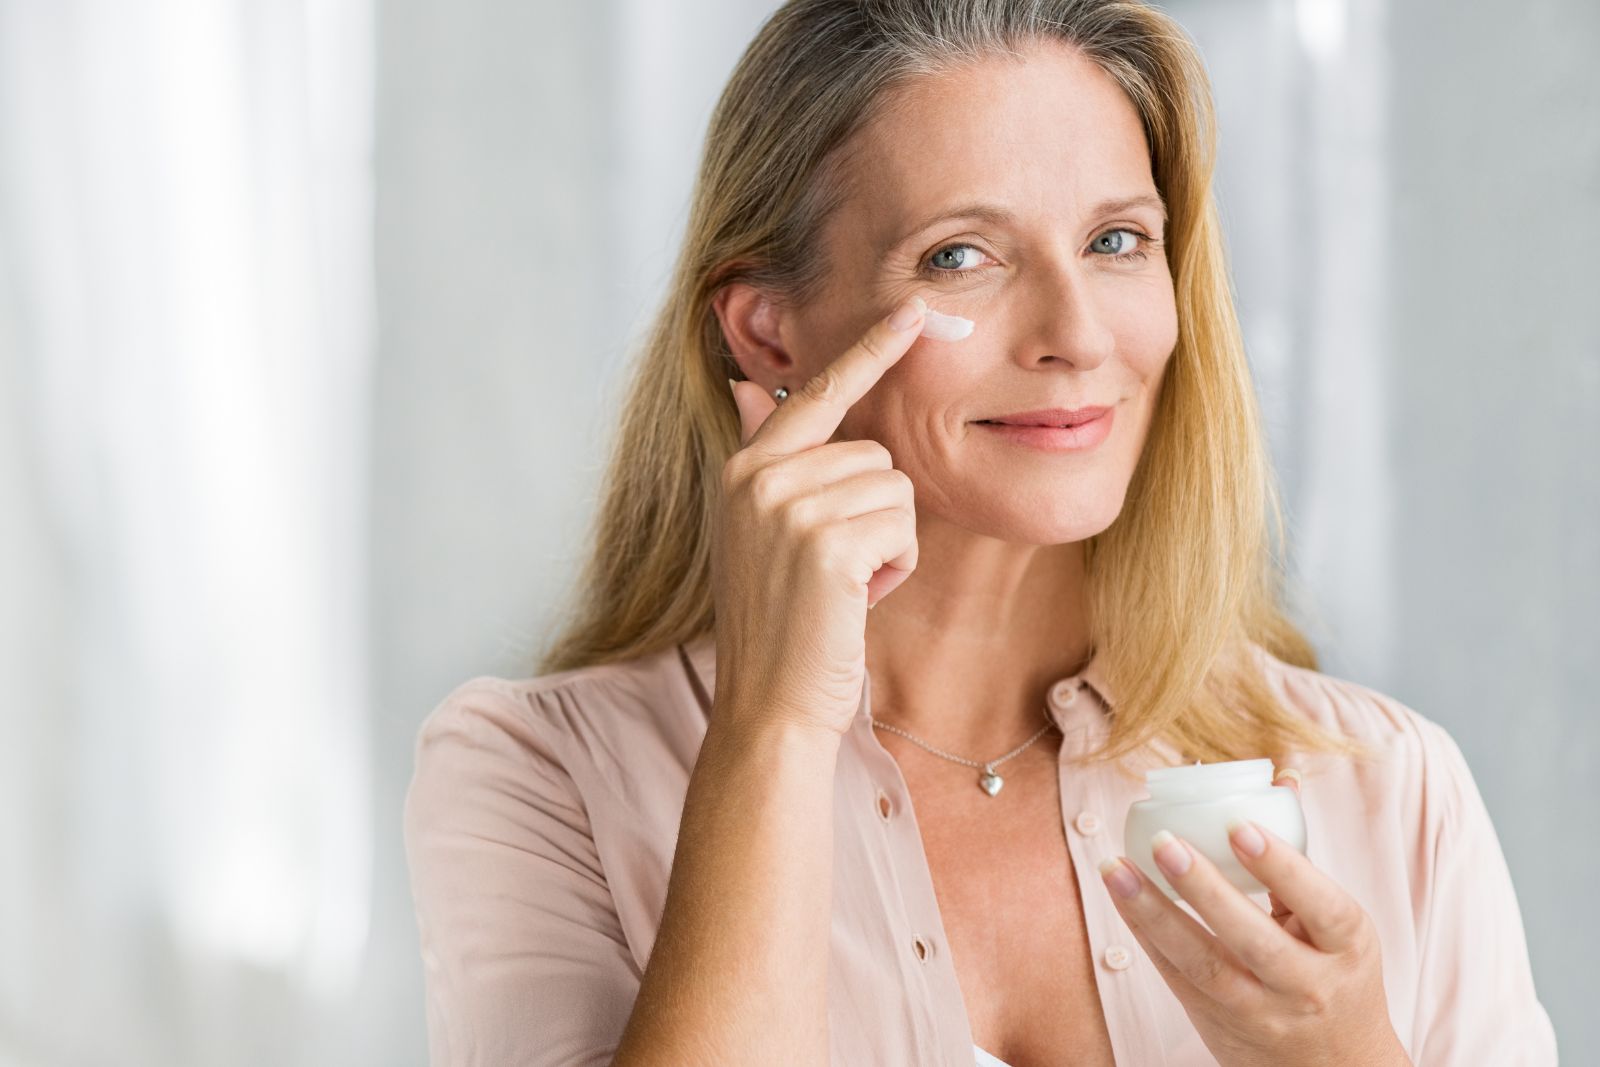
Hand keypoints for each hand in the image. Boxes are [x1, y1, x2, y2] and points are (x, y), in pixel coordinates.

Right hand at [712, 295, 927, 737]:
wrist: (769, 704)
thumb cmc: (779, 623)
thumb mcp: (759, 530)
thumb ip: (764, 455)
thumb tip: (747, 385)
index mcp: (745, 468)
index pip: (816, 392)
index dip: (870, 350)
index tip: (915, 308)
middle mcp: (759, 476)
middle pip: (875, 452)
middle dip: (877, 513)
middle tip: (837, 571)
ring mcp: (788, 507)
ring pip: (895, 488)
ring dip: (889, 542)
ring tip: (843, 587)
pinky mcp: (825, 543)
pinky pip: (902, 525)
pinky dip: (896, 566)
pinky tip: (857, 600)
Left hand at [1097, 769, 1410, 1066]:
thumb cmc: (1334, 973)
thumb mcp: (1337, 925)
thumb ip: (1299, 857)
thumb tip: (1280, 775)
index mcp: (1347, 947)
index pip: (1321, 905)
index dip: (1281, 867)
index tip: (1239, 825)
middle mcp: (1307, 984)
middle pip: (1251, 939)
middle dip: (1204, 890)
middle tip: (1164, 842)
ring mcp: (1261, 1011)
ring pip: (1202, 963)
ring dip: (1153, 912)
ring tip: (1116, 867)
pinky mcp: (1218, 1023)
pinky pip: (1176, 977)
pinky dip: (1146, 935)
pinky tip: (1122, 896)